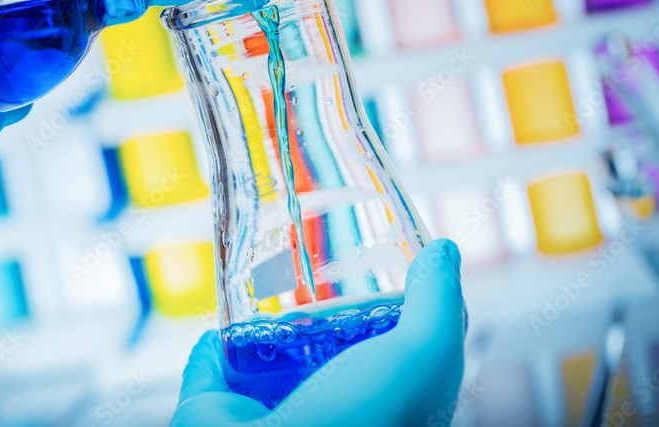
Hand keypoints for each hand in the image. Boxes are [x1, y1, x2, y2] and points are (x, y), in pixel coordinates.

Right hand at [172, 239, 465, 426]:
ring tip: (271, 291)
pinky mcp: (218, 410)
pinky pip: (214, 367)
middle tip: (317, 284)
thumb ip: (437, 302)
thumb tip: (444, 249)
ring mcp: (270, 418)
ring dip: (266, 330)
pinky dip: (216, 344)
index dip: (377, 319)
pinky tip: (227, 320)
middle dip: (317, 321)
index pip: (381, 362)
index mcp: (376, 415)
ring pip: (266, 363)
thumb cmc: (365, 419)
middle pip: (320, 357)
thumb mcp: (424, 354)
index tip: (371, 283)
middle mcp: (324, 420)